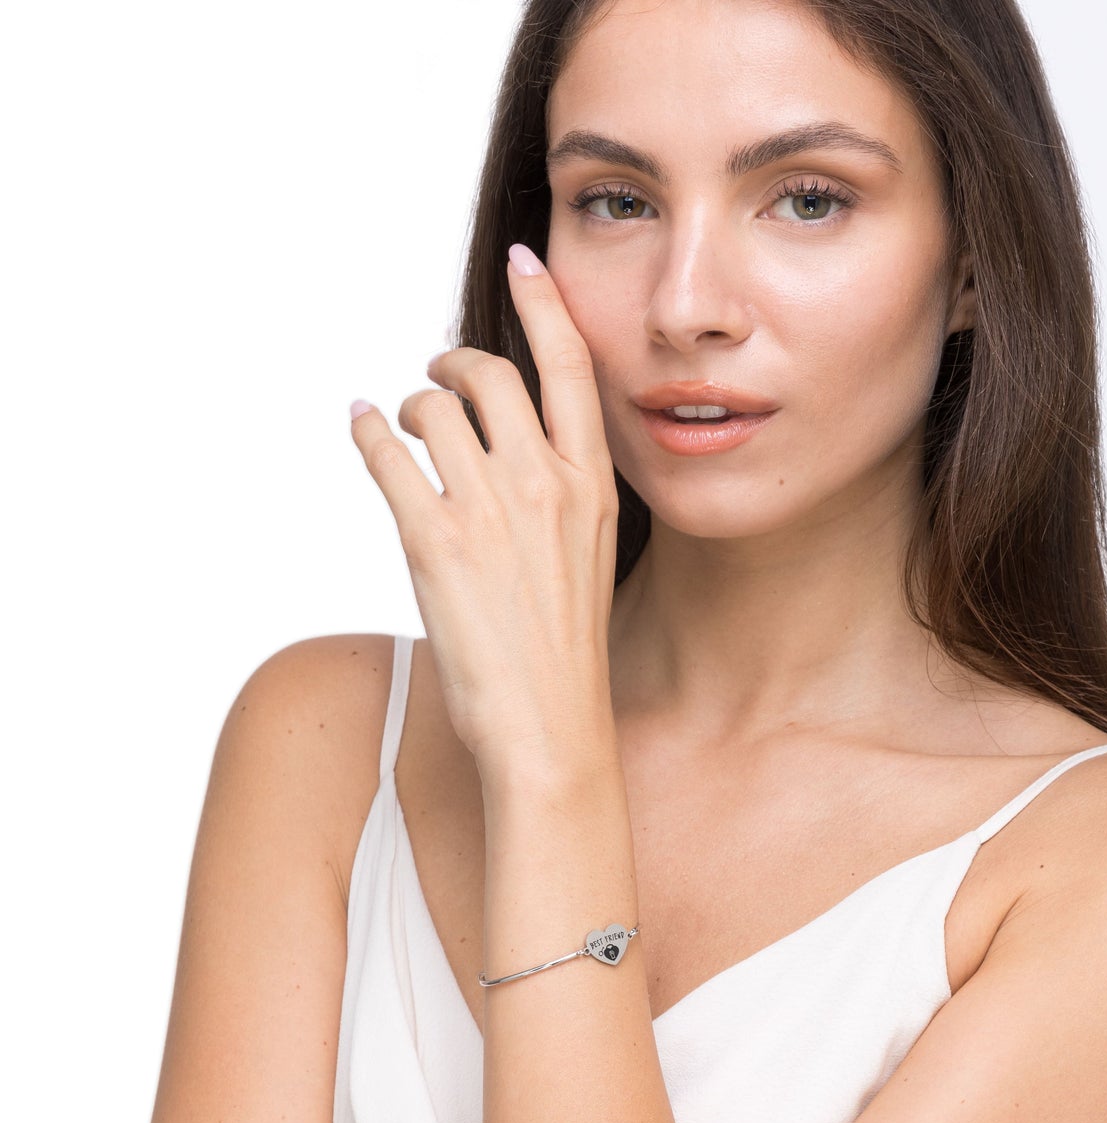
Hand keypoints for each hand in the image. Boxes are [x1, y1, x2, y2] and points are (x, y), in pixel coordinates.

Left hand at [348, 244, 619, 783]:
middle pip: (487, 373)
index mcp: (593, 487)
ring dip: (408, 404)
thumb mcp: (586, 561)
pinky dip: (367, 430)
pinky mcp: (431, 541)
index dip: (543, 304)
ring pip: (431, 406)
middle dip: (450, 363)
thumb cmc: (567, 655)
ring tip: (404, 426)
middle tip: (435, 377)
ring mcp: (488, 510)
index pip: (570, 369)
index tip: (523, 258)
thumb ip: (555, 499)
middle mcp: (545, 485)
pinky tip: (363, 428)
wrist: (552, 729)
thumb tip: (501, 454)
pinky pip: (385, 452)